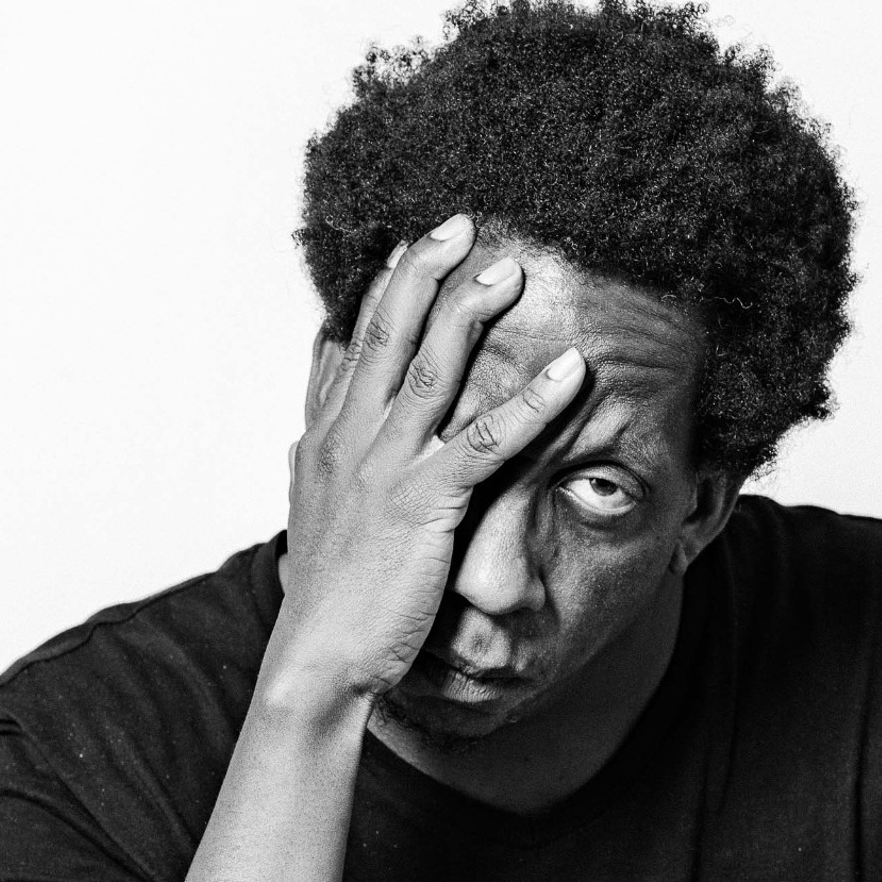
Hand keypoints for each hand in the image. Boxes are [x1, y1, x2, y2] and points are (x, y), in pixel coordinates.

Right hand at [264, 214, 586, 707]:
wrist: (315, 660)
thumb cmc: (325, 592)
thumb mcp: (310, 505)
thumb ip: (317, 452)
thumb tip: (311, 419)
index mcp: (328, 436)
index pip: (353, 339)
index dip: (385, 285)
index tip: (411, 239)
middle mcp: (350, 439)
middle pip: (388, 333)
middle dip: (425, 271)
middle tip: (461, 221)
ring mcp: (385, 469)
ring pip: (430, 371)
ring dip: (472, 314)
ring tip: (511, 270)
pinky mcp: (423, 506)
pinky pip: (484, 442)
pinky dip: (531, 402)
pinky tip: (571, 373)